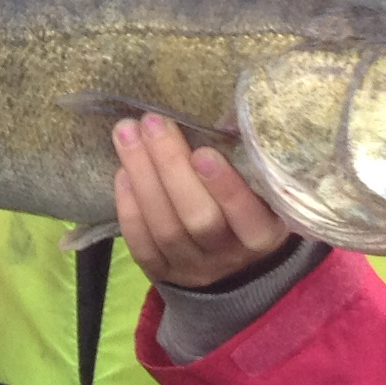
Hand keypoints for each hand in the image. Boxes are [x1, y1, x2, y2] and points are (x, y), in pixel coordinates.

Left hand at [113, 114, 292, 287]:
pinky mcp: (163, 272)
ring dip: (143, 177)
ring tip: (126, 134)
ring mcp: (194, 268)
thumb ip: (245, 158)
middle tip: (153, 122)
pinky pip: (142, 245)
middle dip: (171, 168)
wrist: (231, 266)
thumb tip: (225, 112)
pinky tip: (122, 172)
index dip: (226, 187)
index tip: (203, 152)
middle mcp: (230, 257)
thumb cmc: (246, 208)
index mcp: (263, 234)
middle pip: (199, 219)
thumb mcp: (259, 189)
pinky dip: (129, 208)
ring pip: (166, 229)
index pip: (247, 216)